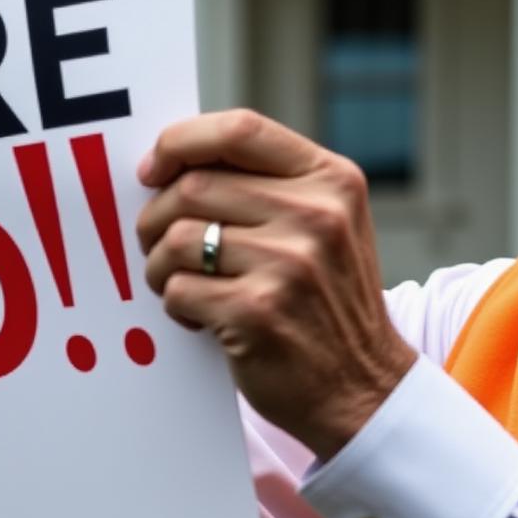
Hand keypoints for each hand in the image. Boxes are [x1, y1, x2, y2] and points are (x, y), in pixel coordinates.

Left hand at [137, 110, 414, 459]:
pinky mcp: (257, 312)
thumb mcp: (328, 225)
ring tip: (177, 282)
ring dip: (159, 265)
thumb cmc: (329, 301)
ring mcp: (289, 265)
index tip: (153, 169)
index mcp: (333, 181)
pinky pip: (178, 289)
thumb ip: (270, 185)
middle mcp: (316, 216)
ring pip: (177, 238)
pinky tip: (200, 317)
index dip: (181, 142)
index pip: (239, 128)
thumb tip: (171, 163)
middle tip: (157, 243)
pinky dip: (175, 304)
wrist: (364, 388)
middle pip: (194, 185)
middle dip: (157, 216)